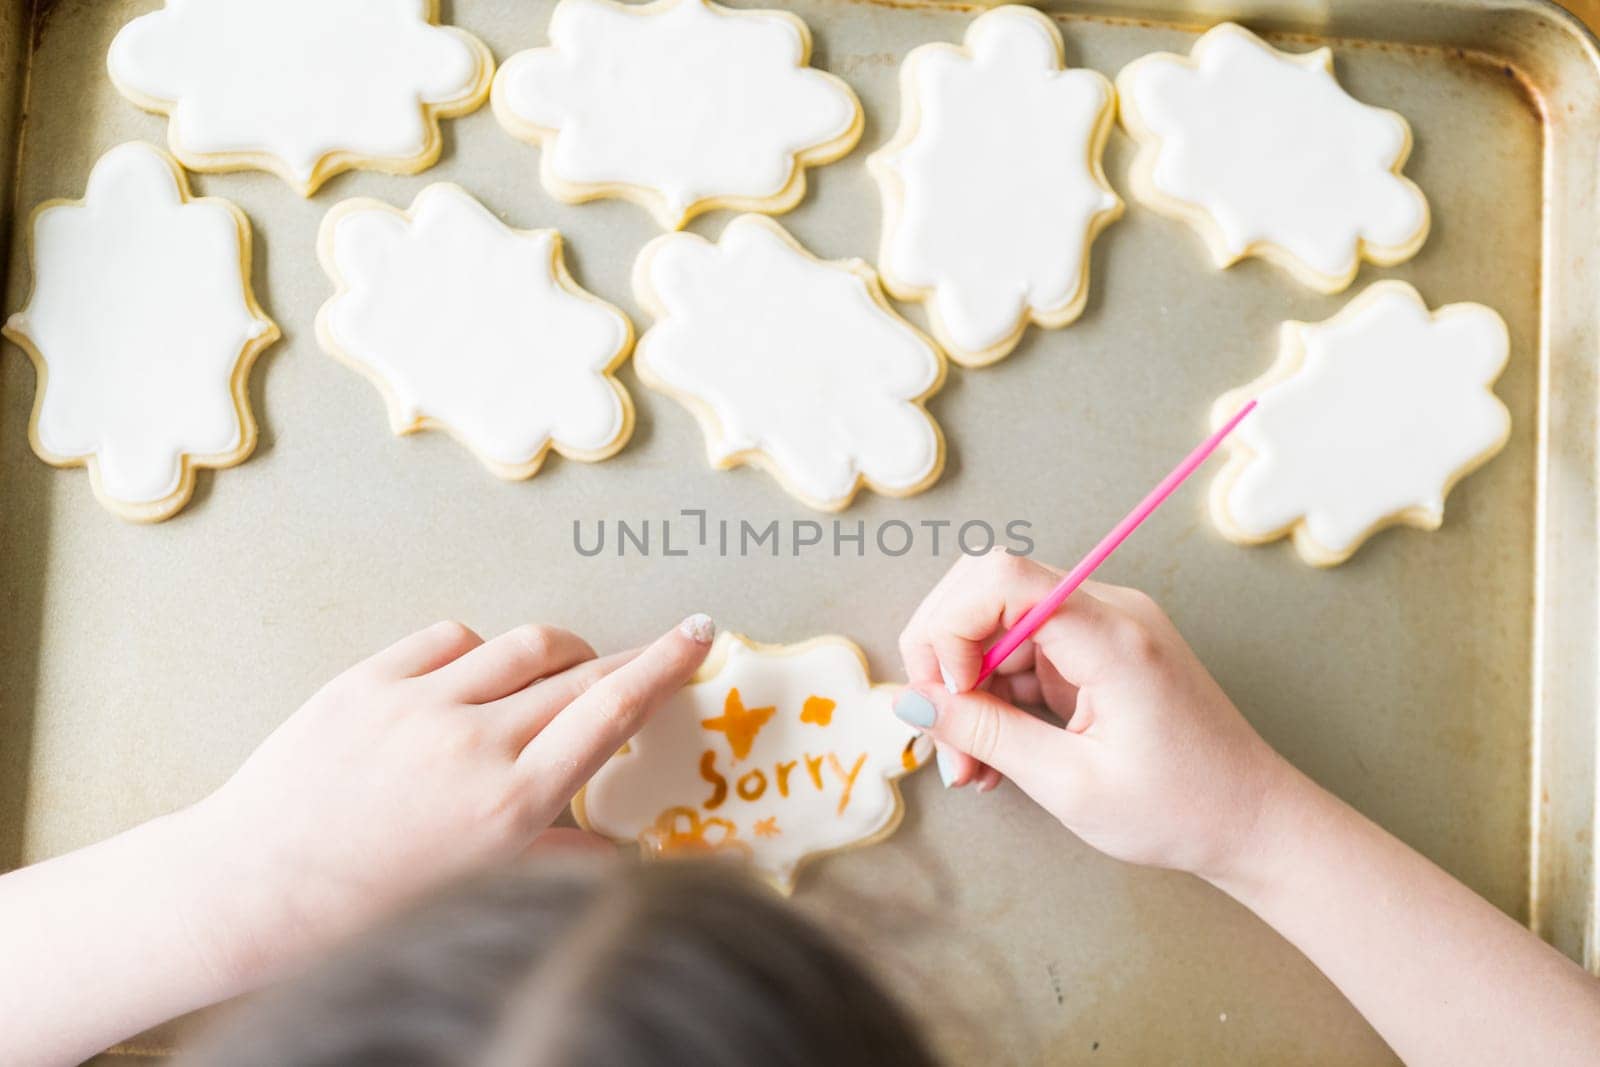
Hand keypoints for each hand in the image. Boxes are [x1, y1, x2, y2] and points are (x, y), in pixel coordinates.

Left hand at [188, 613, 715, 985]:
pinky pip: (451, 637)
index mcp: (510, 804)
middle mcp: (472, 744)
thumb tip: (619, 850)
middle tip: (646, 655)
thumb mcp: (479, 889)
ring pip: (522, 644)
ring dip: (556, 651)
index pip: (612, 710)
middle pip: (578, 671)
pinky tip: (475, 678)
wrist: (253, 888)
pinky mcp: (368, 679)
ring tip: (558, 671)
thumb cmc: (367, 906)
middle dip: (623, 658)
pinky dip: (479, 651)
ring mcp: (417, 704)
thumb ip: (556, 855)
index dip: (666, 664)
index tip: (699, 633)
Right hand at [896, 550, 1288, 879]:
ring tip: (969, 769)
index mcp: (1113, 636)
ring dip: (966, 691)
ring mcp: (1102, 628)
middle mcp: (1108, 613)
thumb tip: (910, 700)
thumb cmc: (1181, 809)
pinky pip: (1019, 654)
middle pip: (987, 589)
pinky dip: (993, 700)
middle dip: (944, 657)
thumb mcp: (1071, 785)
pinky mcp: (1096, 652)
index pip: (1001, 576)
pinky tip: (992, 758)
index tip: (946, 693)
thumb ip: (986, 735)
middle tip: (939, 733)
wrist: (1253, 823)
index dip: (950, 625)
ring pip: (995, 627)